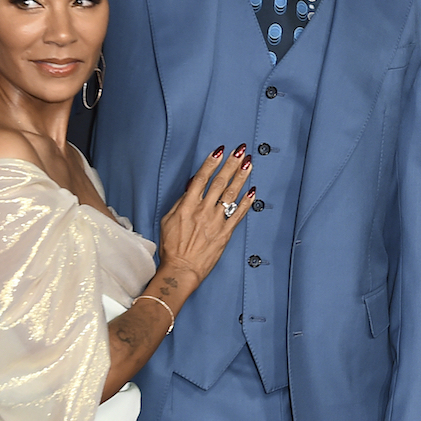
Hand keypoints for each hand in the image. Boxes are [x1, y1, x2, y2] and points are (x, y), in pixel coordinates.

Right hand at [156, 147, 254, 286]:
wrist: (181, 269)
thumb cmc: (172, 247)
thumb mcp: (168, 220)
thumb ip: (180, 202)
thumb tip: (190, 187)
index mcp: (187, 206)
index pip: (201, 179)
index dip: (211, 163)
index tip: (219, 151)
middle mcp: (203, 211)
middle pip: (220, 182)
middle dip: (231, 165)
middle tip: (240, 152)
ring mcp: (216, 222)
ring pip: (231, 195)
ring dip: (241, 178)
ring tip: (248, 164)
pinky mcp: (225, 233)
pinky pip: (238, 214)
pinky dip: (246, 202)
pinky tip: (252, 191)